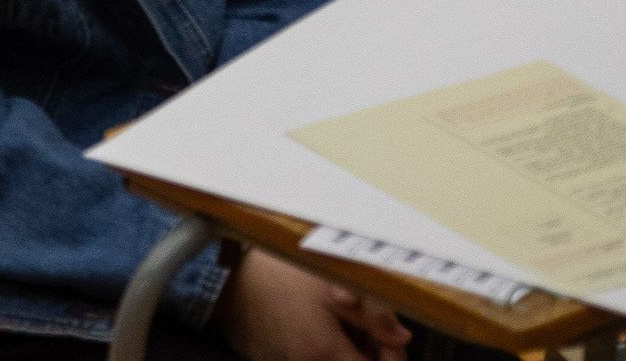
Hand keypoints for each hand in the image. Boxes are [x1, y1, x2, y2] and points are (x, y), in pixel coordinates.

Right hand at [216, 248, 410, 360]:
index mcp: (325, 352)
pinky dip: (318, 352)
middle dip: (365, 355)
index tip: (389, 344)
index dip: (389, 358)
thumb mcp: (332, 284)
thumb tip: (401, 337)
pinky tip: (315, 331)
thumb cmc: (277, 274)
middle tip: (368, 333)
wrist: (224, 276)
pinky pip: (305, 360)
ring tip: (338, 327)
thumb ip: (373, 313)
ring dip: (341, 353)